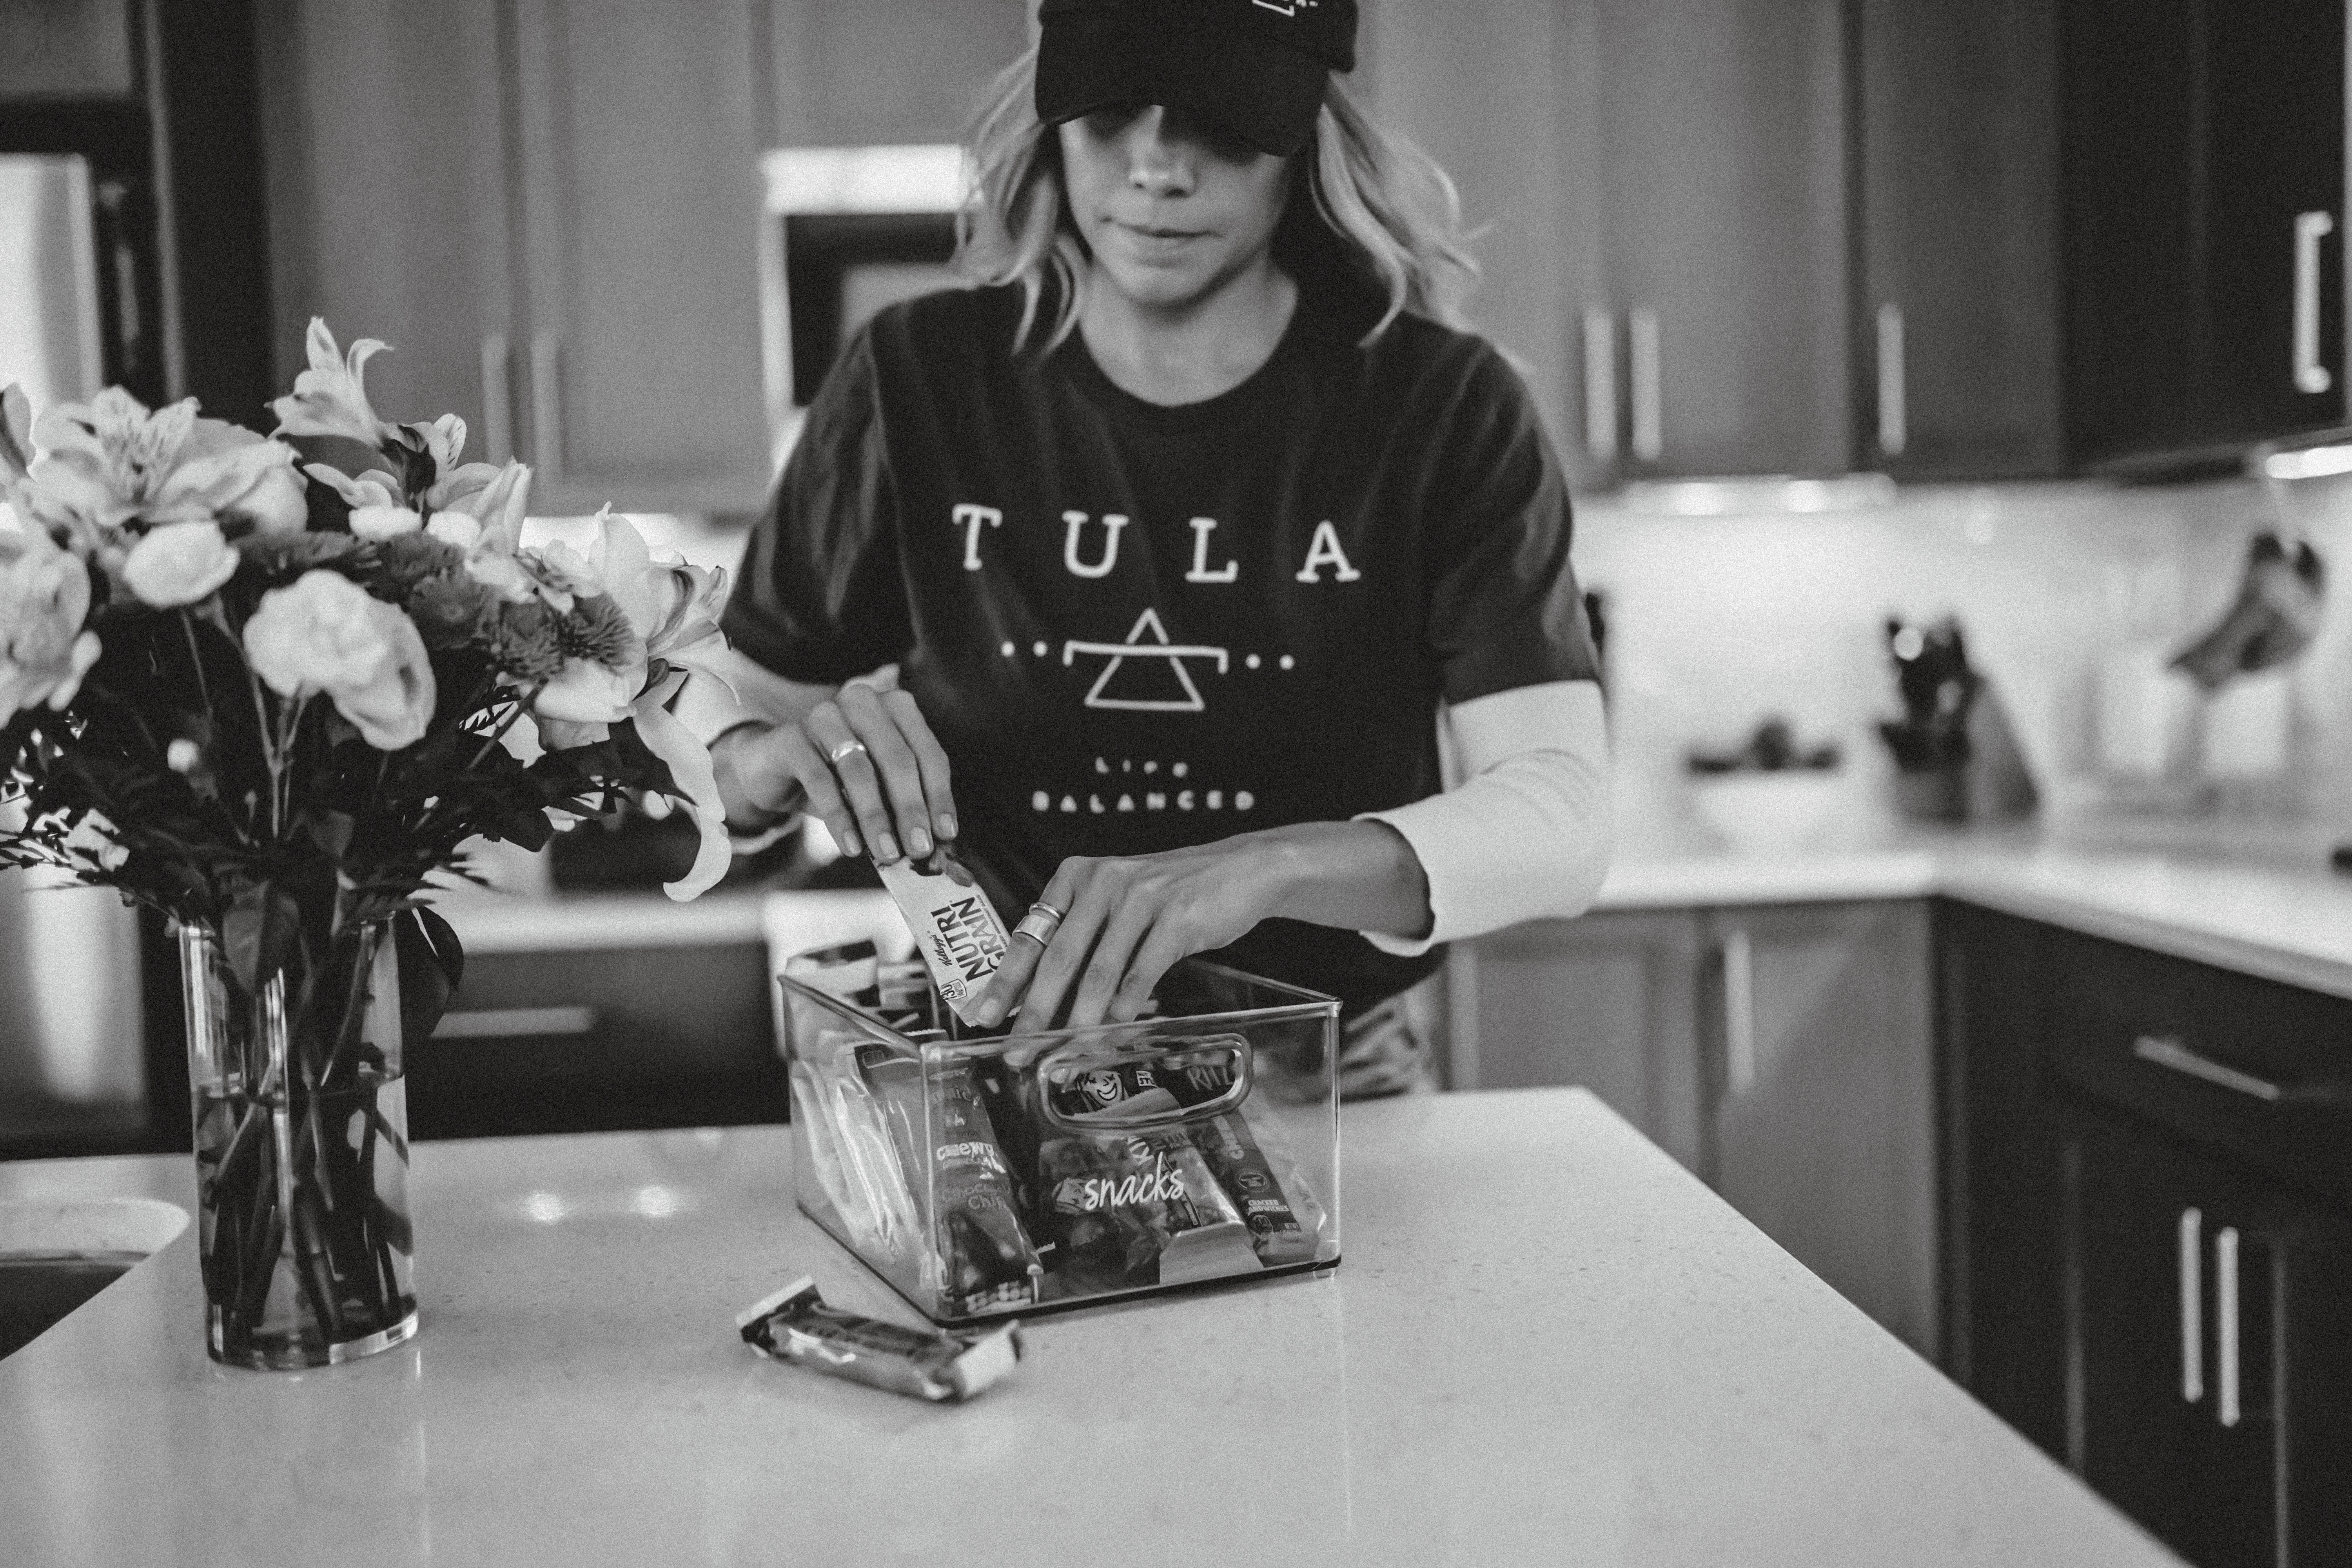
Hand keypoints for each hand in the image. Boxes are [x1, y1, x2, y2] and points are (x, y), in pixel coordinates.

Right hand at [762, 685, 956, 863]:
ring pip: (859, 769)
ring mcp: (824, 715)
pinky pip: (819, 779)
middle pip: (897, 759)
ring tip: (887, 853)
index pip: (928, 753)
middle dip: (911, 809)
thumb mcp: (878, 788)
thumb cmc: (838, 779)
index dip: (938, 795)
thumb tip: (933, 843)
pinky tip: (851, 845)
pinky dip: (839, 817)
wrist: (774, 769)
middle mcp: (863, 702)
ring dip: (876, 817)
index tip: (946, 833)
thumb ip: (902, 804)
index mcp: (895, 708)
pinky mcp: (790, 737)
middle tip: (919, 849)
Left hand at [974, 833, 1298, 1033]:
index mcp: (1077, 876)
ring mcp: (1141, 897)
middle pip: (1059, 957)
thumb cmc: (1171, 893)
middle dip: (1034, 1011)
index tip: (983, 1015)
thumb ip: (1081, 941)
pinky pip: (1142, 971)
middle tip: (1017, 1048)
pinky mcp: (1177, 916)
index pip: (1031, 934)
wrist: (1240, 870)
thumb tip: (1039, 998)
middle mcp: (1103, 881)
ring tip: (1063, 1052)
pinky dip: (1126, 1006)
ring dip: (1079, 1020)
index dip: (1005, 980)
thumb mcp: (1117, 903)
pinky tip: (1113, 1031)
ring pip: (1100, 971)